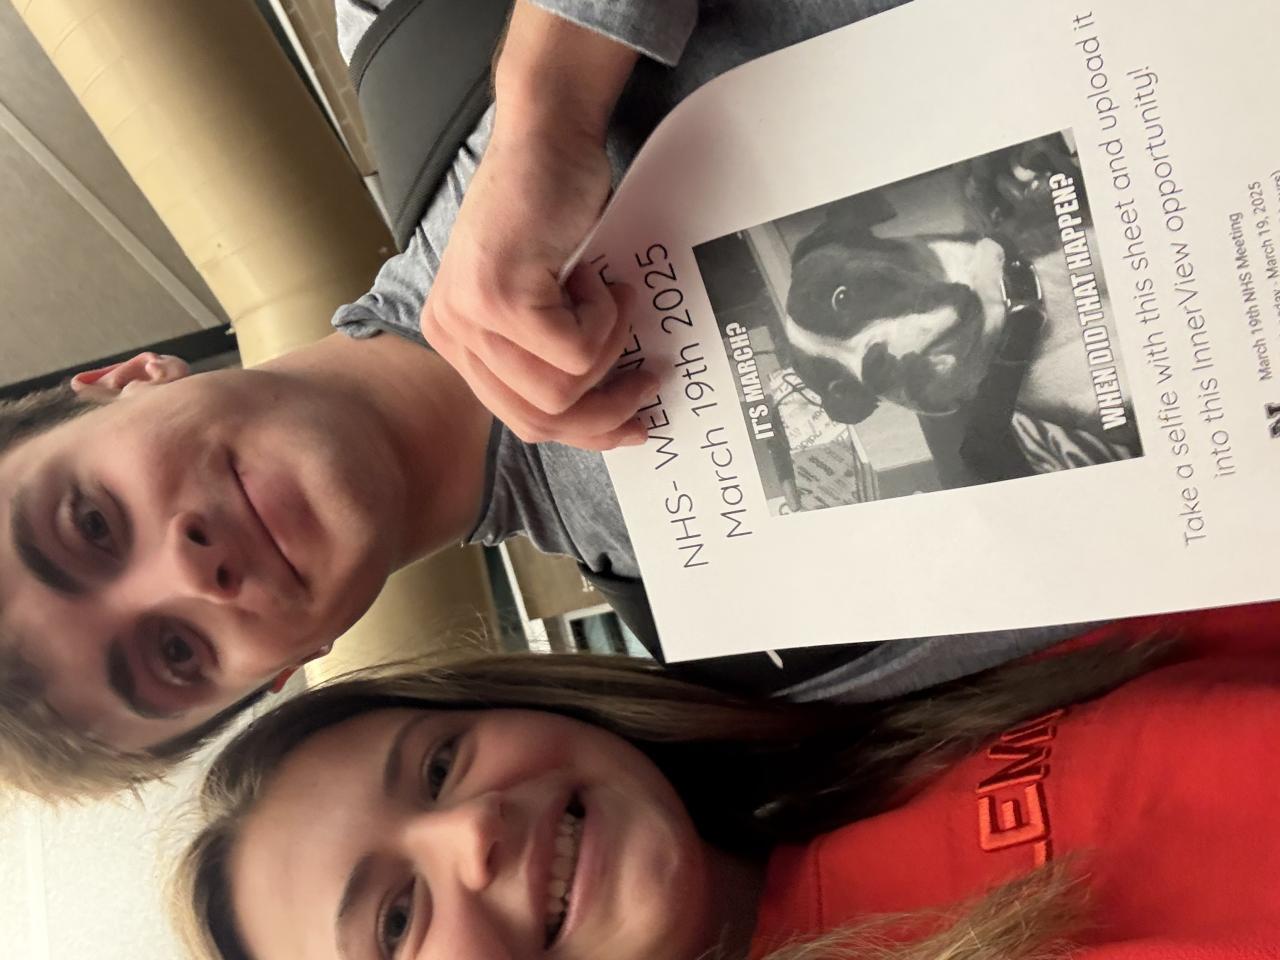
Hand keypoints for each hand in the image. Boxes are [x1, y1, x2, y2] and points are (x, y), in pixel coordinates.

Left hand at [418, 1, 653, 450]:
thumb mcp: (541, 296)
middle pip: (540, 419)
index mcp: (457, 341)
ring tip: (615, 301)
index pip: (521, 419)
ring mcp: (471, 317)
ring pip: (560, 391)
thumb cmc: (551, 207)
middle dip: (606, 409)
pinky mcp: (499, 299)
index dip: (583, 431)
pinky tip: (599, 277)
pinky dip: (606, 318)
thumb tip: (602, 413)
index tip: (630, 426)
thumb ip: (546, 352)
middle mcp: (453, 334)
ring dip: (608, 348)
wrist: (547, 138)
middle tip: (649, 378)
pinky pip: (575, 352)